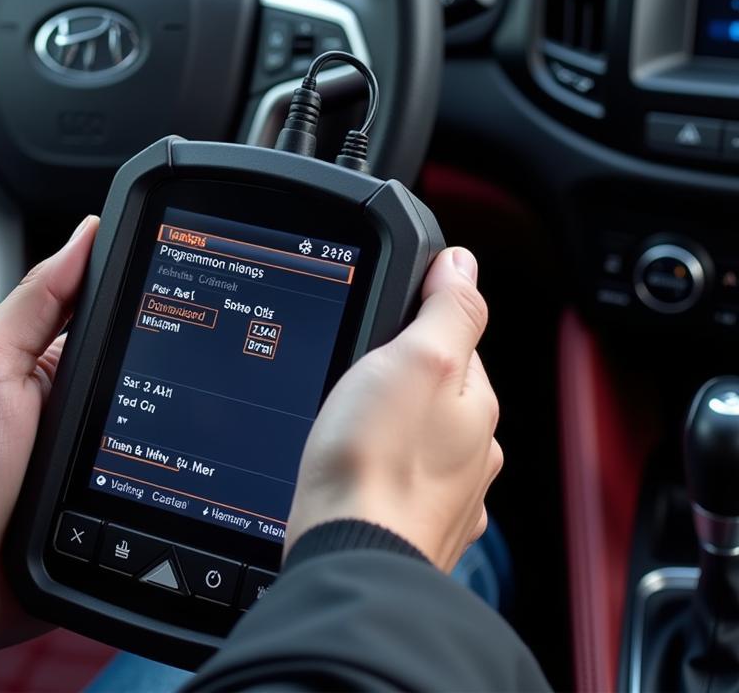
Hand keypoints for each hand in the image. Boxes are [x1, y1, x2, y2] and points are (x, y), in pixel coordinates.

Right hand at [285, 246, 500, 571]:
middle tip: (353, 379)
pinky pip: (399, 481)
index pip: (458, 342)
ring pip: (419, 440)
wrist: (350, 558)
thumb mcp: (418, 359)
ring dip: (390, 428)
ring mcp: (446, 496)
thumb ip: (448, 310)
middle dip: (400, 381)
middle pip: (437, 393)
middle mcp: (473, 454)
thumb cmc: (377, 463)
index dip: (417, 326)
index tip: (381, 327)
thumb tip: (464, 265)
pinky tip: (353, 472)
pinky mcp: (413, 527)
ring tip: (347, 426)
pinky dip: (380, 471)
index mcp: (475, 404)